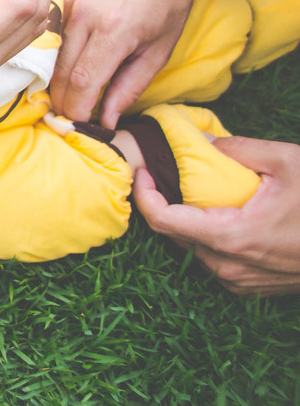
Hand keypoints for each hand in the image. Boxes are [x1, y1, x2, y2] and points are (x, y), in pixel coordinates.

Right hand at [51, 0, 195, 126]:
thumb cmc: (167, 4)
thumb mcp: (159, 51)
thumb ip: (129, 87)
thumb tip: (106, 120)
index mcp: (116, 30)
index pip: (83, 81)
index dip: (77, 109)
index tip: (81, 125)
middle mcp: (86, 15)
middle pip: (60, 72)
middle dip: (62, 101)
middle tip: (70, 117)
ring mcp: (69, 3)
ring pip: (49, 56)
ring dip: (55, 81)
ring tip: (67, 97)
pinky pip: (50, 37)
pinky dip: (55, 58)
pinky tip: (64, 68)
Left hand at [133, 137, 299, 295]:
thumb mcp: (286, 162)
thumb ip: (237, 148)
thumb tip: (198, 137)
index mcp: (230, 236)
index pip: (162, 220)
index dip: (143, 194)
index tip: (142, 171)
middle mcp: (228, 266)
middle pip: (173, 235)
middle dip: (162, 203)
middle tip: (162, 173)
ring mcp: (240, 283)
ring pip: (192, 250)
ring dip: (186, 221)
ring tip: (191, 191)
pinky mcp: (251, 289)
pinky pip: (214, 262)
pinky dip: (208, 238)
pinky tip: (220, 215)